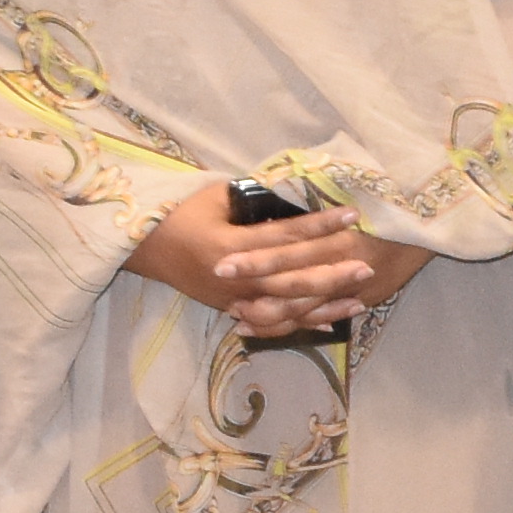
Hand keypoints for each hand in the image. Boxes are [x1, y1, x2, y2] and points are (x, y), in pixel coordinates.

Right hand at [129, 183, 417, 335]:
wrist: (145, 248)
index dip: (320, 225)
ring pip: (287, 308)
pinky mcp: (234, 311)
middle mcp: (236, 280)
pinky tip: (332, 321)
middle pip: (293, 280)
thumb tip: (295, 189)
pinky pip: (274, 323)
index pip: (285, 237)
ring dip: (325, 302)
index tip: (351, 215)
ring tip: (359, 295)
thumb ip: (253, 198)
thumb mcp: (214, 197)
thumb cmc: (179, 214)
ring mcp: (235, 301)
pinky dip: (304, 323)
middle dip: (332, 273)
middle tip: (367, 264)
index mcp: (230, 247)